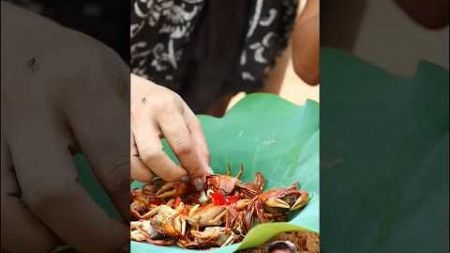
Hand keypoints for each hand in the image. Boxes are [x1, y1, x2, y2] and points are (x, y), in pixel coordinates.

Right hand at [2, 3, 127, 251]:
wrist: (15, 42)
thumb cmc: (76, 66)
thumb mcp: (115, 80)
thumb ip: (132, 131)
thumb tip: (150, 191)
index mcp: (82, 89)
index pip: (114, 163)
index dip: (129, 207)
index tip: (140, 224)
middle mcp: (32, 110)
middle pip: (53, 194)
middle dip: (91, 234)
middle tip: (114, 243)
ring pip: (7, 212)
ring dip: (45, 239)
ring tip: (70, 232)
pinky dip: (16, 231)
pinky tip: (40, 222)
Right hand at [131, 74, 210, 189]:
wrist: (130, 89)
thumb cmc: (162, 104)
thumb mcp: (185, 115)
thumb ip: (198, 144)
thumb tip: (204, 173)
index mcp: (165, 108)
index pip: (182, 145)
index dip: (194, 168)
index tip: (199, 180)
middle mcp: (142, 117)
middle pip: (154, 156)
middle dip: (170, 174)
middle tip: (181, 178)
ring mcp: (124, 129)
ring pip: (133, 164)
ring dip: (151, 176)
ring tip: (162, 172)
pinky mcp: (113, 140)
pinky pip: (123, 166)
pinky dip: (137, 174)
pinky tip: (147, 169)